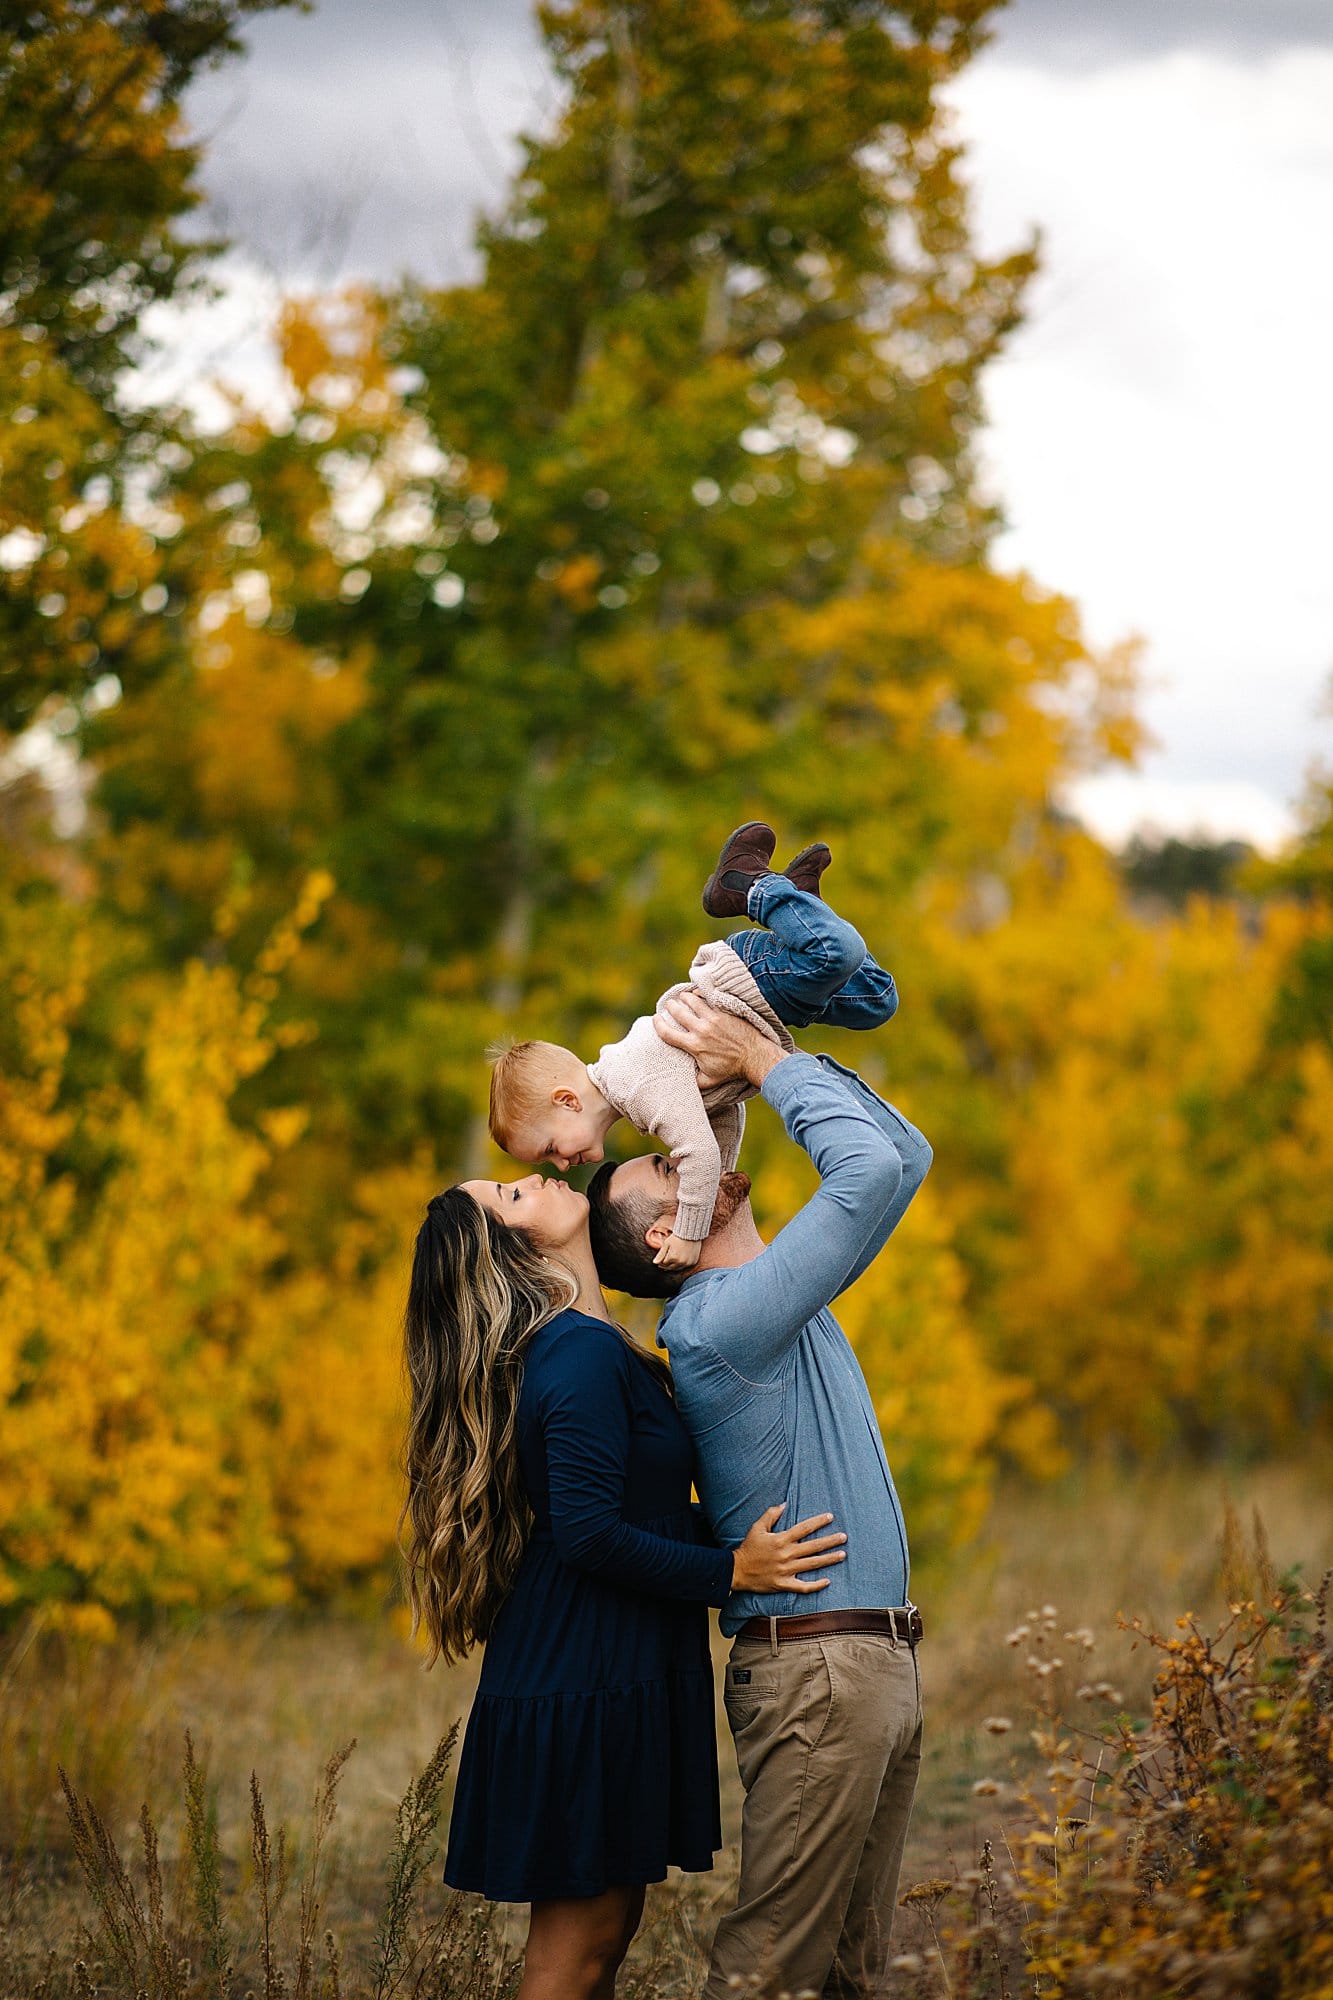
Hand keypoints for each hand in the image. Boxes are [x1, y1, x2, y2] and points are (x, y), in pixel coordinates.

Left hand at [653, 1230, 701, 1270]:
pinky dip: (682, 1264)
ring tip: (671, 1262)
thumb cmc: (677, 1237)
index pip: (664, 1264)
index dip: (661, 1262)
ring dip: (673, 1266)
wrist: (690, 1233)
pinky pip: (686, 1266)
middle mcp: (681, 1262)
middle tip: (664, 1263)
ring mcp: (688, 1263)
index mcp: (673, 1258)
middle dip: (666, 1265)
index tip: (659, 1260)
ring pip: (678, 1268)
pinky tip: (679, 1261)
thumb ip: (660, 1254)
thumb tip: (655, 1262)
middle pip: (671, 1267)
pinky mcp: (693, 1262)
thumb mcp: (667, 1244)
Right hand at [655, 988, 783, 1090]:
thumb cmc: (732, 1070)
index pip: (668, 1033)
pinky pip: (708, 998)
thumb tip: (682, 1082)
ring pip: (692, 1000)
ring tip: (681, 996)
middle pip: (678, 1012)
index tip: (656, 1019)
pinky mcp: (724, 1012)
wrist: (755, 1057)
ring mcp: (713, 1019)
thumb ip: (694, 1081)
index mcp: (694, 1046)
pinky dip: (700, 994)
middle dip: (670, 1006)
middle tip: (668, 1004)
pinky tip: (697, 993)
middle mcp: (701, 1030)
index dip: (658, 1024)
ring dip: (683, 997)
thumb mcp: (710, 1080)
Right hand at [730, 1506, 846, 1595]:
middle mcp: (786, 1554)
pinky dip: (816, 1585)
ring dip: (828, 1559)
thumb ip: (771, 1514)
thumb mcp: (757, 1527)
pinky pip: (803, 1586)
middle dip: (830, 1541)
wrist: (737, 1571)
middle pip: (813, 1546)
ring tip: (842, 1555)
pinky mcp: (784, 1584)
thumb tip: (785, 1504)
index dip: (818, 1522)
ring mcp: (786, 1570)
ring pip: (812, 1564)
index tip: (830, 1517)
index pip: (804, 1528)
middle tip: (844, 1537)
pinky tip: (827, 1581)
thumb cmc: (748, 1548)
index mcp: (781, 1539)